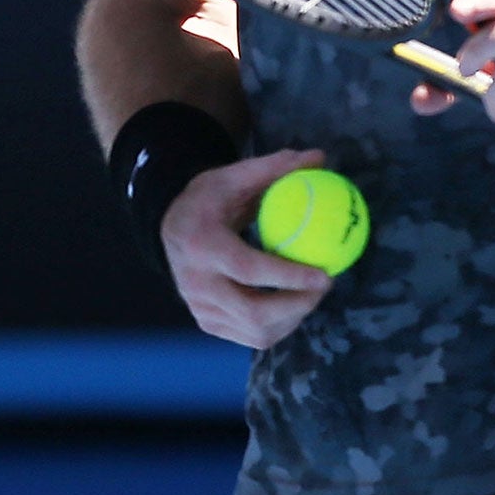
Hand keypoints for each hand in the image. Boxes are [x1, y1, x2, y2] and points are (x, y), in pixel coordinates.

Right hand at [162, 150, 335, 348]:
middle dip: (297, 306)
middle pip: (253, 312)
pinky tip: (292, 305)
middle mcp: (195, 282)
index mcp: (200, 244)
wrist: (170, 225)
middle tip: (324, 286)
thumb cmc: (208, 199)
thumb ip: (275, 168)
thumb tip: (320, 157)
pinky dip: (278, 327)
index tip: (324, 274)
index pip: (248, 269)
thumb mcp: (234, 176)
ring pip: (255, 331)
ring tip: (312, 294)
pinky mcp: (206, 322)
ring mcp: (199, 307)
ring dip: (293, 318)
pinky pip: (249, 337)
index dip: (288, 276)